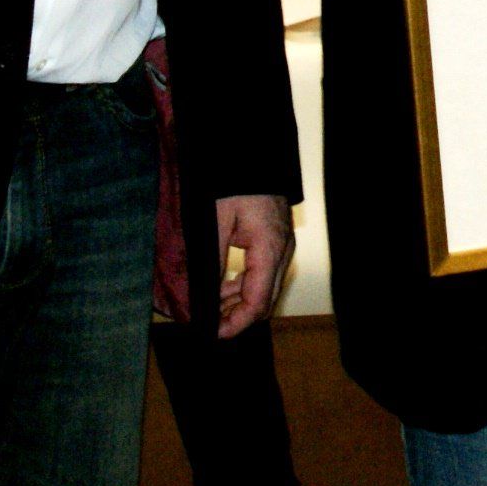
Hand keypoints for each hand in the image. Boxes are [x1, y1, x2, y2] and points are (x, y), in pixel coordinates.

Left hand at [214, 193, 294, 335]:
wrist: (251, 153)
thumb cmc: (234, 182)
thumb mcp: (216, 221)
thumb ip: (212, 262)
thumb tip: (203, 298)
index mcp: (270, 249)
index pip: (258, 302)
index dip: (236, 324)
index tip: (213, 333)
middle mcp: (282, 252)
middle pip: (265, 301)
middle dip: (237, 317)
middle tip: (207, 323)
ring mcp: (283, 247)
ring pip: (265, 290)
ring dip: (239, 303)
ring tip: (210, 306)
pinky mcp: (277, 241)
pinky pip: (264, 274)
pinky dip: (245, 287)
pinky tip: (223, 287)